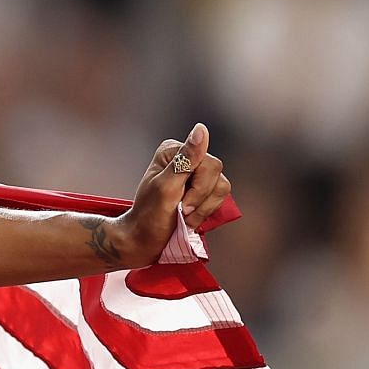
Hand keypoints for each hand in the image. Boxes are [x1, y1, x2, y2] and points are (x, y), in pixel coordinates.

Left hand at [114, 123, 229, 265]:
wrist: (145, 239)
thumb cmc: (149, 215)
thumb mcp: (166, 186)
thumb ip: (186, 159)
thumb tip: (201, 129)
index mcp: (174, 150)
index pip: (207, 162)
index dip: (198, 187)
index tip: (179, 202)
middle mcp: (187, 158)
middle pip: (216, 173)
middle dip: (200, 198)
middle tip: (181, 210)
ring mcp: (197, 174)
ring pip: (222, 187)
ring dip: (203, 208)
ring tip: (184, 216)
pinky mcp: (204, 190)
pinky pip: (222, 197)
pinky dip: (207, 212)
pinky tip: (191, 218)